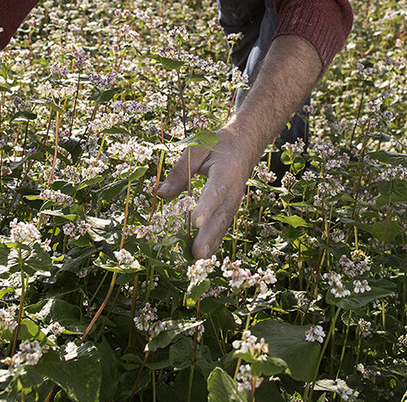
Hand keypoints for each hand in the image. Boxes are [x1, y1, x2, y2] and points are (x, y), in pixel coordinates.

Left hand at [153, 132, 262, 259]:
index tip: (195, 222)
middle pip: (221, 216)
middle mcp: (233, 191)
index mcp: (226, 172)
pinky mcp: (230, 209)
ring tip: (197, 262)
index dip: (206, 207)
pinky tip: (202, 257)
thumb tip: (161, 194)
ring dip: (211, 244)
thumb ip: (179, 171)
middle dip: (209, 236)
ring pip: (223, 226)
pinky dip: (214, 242)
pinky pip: (222, 227)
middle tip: (197, 254)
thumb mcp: (197, 149)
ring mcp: (234, 202)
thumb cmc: (217, 145)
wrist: (245, 145)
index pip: (215, 191)